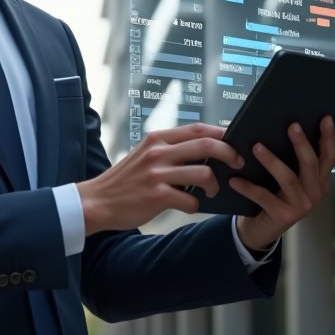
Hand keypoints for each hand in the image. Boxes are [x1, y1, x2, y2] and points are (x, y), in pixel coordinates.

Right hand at [77, 123, 243, 233]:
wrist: (96, 201)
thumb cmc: (125, 181)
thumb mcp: (143, 154)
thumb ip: (168, 149)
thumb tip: (203, 149)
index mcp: (157, 139)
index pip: (198, 128)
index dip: (222, 133)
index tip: (235, 141)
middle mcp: (158, 152)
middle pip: (206, 145)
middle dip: (230, 154)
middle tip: (238, 163)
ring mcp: (157, 174)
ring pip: (203, 173)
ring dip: (214, 184)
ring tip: (211, 191)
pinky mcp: (156, 196)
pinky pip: (190, 200)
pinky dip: (195, 204)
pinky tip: (188, 205)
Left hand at [232, 116, 334, 250]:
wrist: (261, 229)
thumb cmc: (273, 195)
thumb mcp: (285, 178)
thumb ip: (289, 159)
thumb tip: (278, 127)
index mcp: (319, 181)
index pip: (329, 157)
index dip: (329, 137)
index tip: (325, 118)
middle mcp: (315, 192)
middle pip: (311, 164)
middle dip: (302, 143)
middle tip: (292, 125)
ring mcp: (301, 205)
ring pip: (288, 178)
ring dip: (271, 161)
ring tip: (256, 147)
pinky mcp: (283, 215)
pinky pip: (264, 197)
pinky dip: (248, 187)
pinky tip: (234, 180)